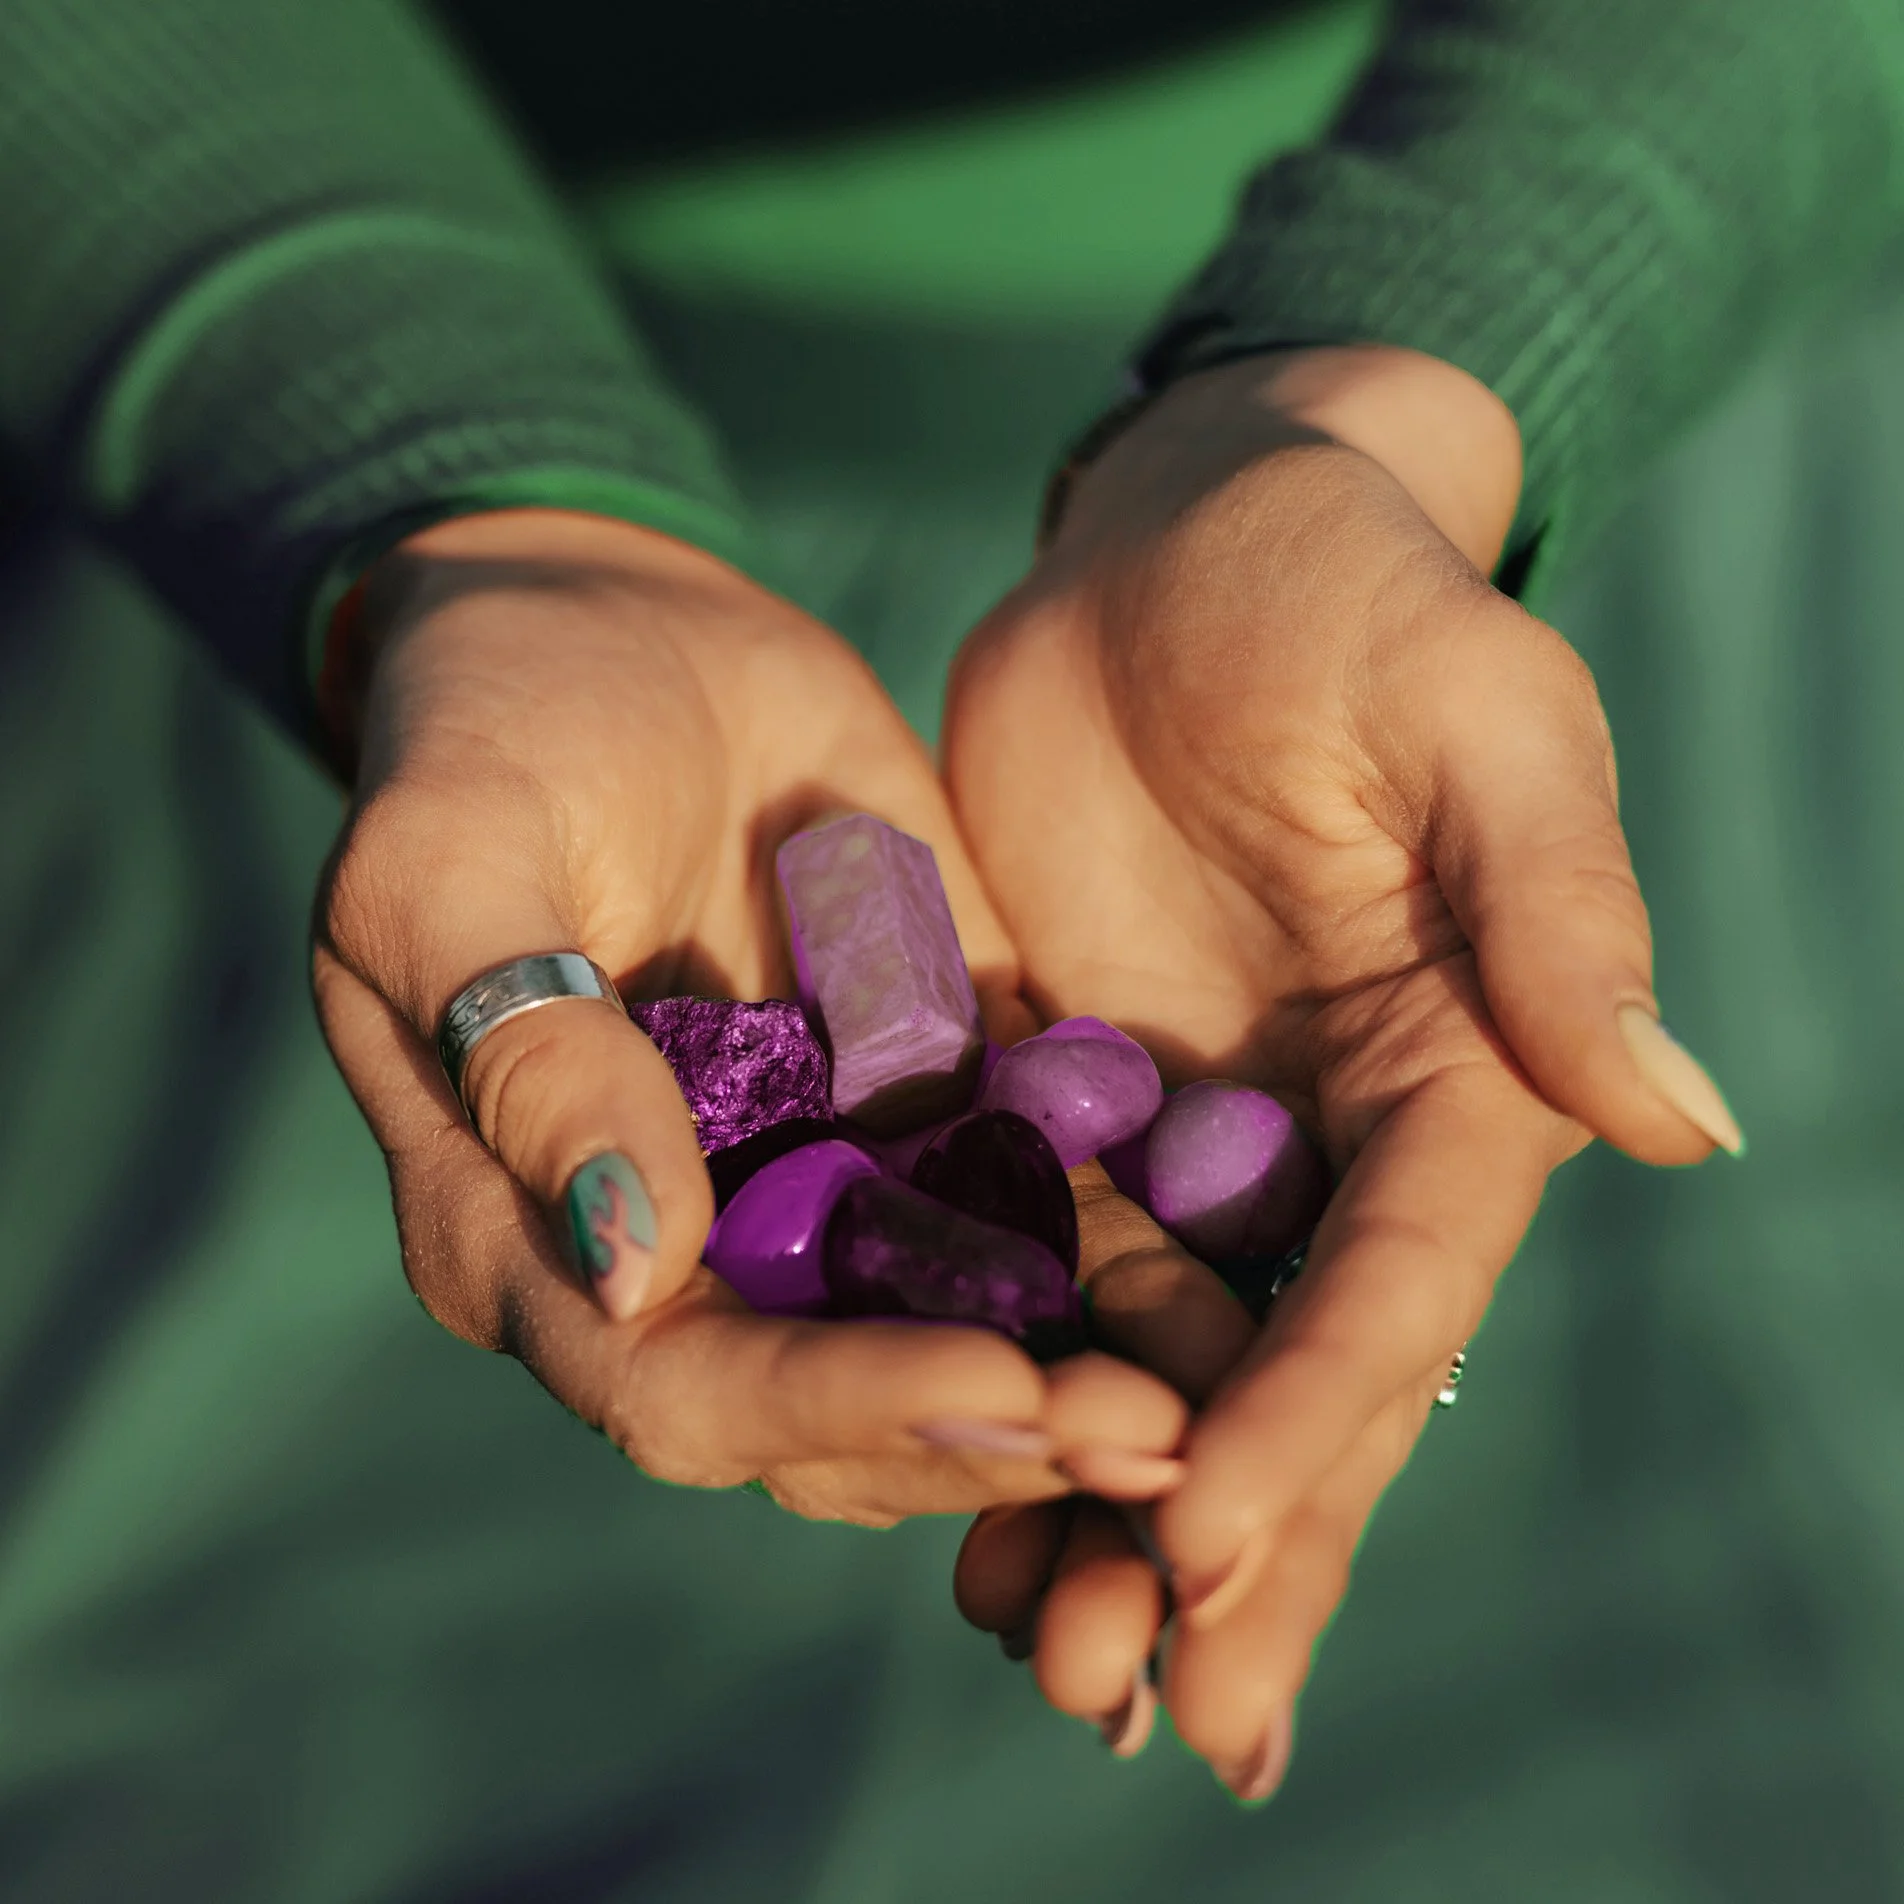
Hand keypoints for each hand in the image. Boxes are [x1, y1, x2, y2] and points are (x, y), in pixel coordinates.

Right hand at [312, 509, 1188, 1526]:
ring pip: (951, 1334)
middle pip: (837, 1409)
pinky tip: (1234, 1269)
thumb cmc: (489, 729)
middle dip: (994, 1427)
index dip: (840, 1404)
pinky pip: (1025, 1205)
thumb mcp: (452, 860)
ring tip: (1230, 1385)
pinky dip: (1119, 1252)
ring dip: (1083, 1373)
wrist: (615, 630)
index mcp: (532, 1230)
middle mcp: (685, 1248)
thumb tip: (631, 1272)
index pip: (683, 1387)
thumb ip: (525, 1057)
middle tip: (1168, 1437)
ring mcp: (813, 1182)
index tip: (1007, 1387)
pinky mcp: (921, 1103)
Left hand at [942, 348, 1742, 1787]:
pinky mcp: (1052, 1090)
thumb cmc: (1351, 590)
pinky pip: (1019, 1261)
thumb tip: (1679, 1123)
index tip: (1203, 1545)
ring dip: (1090, 1508)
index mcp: (1453, 1082)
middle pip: (1277, 1377)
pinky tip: (918, 1484)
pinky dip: (983, 1377)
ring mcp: (1181, 1129)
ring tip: (1029, 1654)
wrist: (1181, 536)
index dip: (1309, 1423)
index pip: (1389, 1288)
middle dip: (1212, 1543)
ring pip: (1147, 1359)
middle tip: (1118, 1697)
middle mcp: (1322, 1141)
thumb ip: (1559, 916)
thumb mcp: (1476, 720)